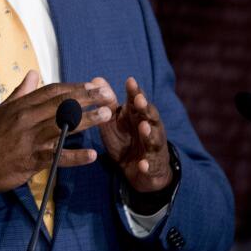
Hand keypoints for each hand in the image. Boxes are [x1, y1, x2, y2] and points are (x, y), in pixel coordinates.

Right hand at [0, 71, 109, 199]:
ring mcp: (28, 139)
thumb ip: (21, 93)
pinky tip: (92, 155)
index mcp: (20, 106)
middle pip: (62, 104)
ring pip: (63, 126)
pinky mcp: (30, 160)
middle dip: (87, 98)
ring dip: (87, 120)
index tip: (94, 84)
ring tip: (107, 115)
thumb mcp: (1, 111)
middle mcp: (26, 119)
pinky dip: (75, 156)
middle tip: (108, 94)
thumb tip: (34, 73)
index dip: (76, 87)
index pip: (53, 91)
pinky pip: (57, 157)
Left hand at [99, 76, 172, 193]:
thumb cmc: (126, 141)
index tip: (130, 81)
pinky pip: (150, 166)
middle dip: (145, 108)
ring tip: (144, 127)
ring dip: (149, 133)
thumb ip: (107, 104)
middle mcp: (150, 128)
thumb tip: (96, 79)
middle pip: (150, 116)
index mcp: (138, 117)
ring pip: (154, 139)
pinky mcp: (151, 166)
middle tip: (139, 100)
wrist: (140, 170)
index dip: (134, 91)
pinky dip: (147, 165)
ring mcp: (153, 147)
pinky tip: (143, 164)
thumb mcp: (113, 123)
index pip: (137, 101)